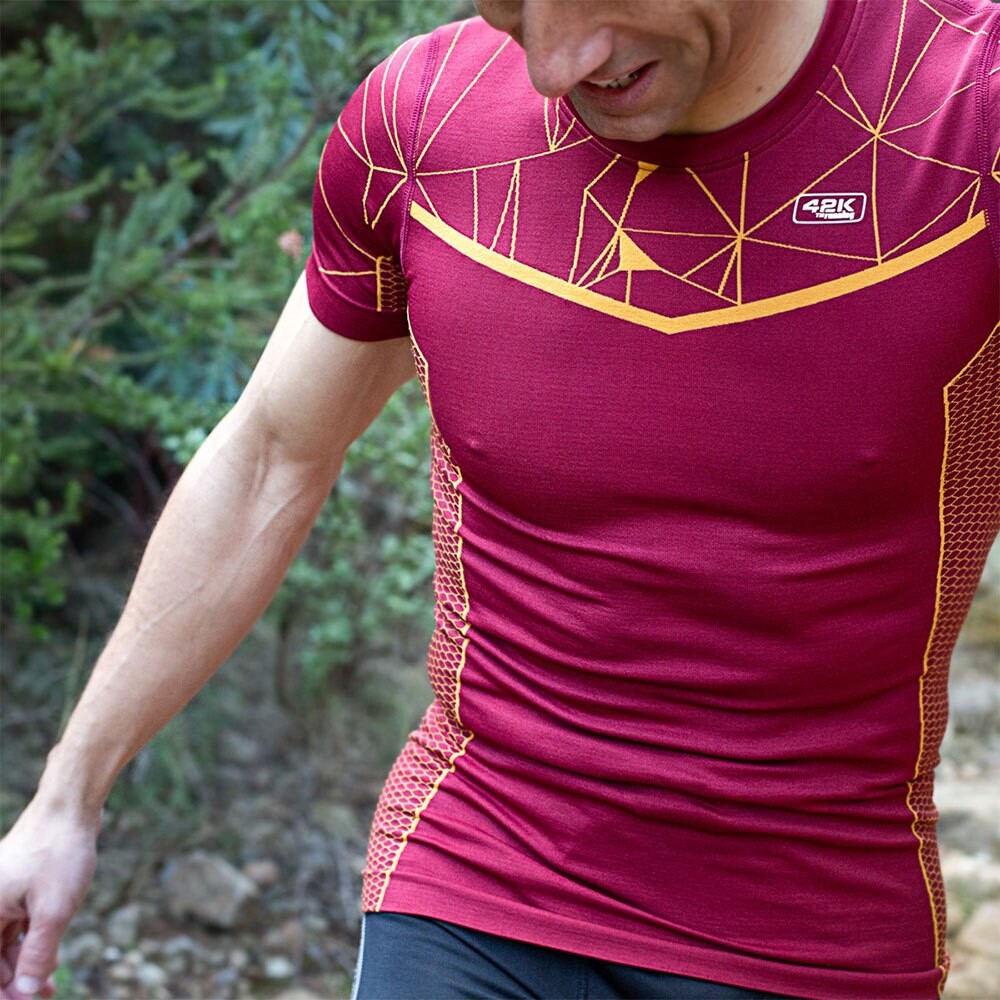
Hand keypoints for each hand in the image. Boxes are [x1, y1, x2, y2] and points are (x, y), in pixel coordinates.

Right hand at [0, 799, 98, 998]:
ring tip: (51, 983)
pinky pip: (16, 926)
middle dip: (14, 982)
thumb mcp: (53, 911)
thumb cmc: (60, 853)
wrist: (71, 806)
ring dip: (25, 966)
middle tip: (45, 995)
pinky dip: (31, 943)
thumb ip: (37, 955)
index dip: (2, 990)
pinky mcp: (18, 888)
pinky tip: (51, 958)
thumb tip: (27, 994)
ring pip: (5, 943)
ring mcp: (1, 895)